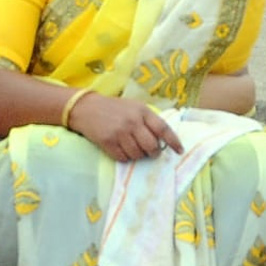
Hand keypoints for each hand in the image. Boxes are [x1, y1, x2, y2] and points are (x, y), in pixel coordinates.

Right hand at [67, 92, 182, 161]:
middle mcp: (132, 121)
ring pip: (138, 155)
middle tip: (150, 153)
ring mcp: (120, 132)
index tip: (179, 151)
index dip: (173, 141)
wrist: (86, 108)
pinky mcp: (108, 142)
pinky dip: (124, 157)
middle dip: (153, 153)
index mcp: (142, 111)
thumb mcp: (134, 107)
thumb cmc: (114, 108)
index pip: (163, 129)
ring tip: (131, 148)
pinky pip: (123, 158)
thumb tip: (163, 140)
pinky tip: (120, 149)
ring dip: (137, 155)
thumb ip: (148, 120)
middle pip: (152, 146)